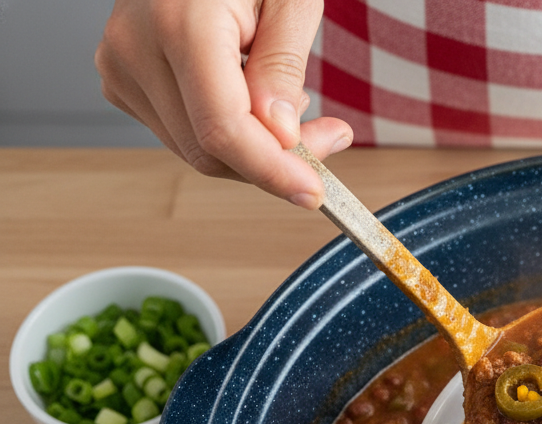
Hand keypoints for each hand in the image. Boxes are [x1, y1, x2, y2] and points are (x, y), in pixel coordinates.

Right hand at [95, 0, 351, 207]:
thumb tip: (280, 135)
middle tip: (329, 136)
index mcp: (179, 24)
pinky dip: (226, 133)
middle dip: (274, 161)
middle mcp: (135, 48)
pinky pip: (182, 133)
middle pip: (209, 150)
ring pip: (196, 150)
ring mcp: (121, 67)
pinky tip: (250, 95)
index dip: (271, 170)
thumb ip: (283, 67)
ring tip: (289, 104)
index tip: (313, 191)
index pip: (222, 129)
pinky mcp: (122, 81)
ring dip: (254, 149)